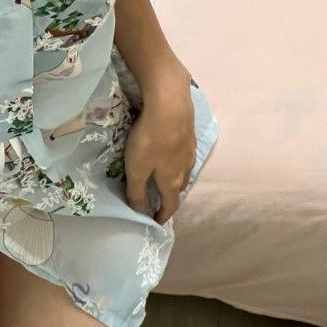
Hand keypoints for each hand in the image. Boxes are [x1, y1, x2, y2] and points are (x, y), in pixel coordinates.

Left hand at [123, 60, 196, 224]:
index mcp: (172, 181)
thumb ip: (136, 190)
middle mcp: (185, 168)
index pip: (170, 205)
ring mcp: (190, 150)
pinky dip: (178, 160)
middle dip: (170, 196)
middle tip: (159, 198)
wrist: (170, 105)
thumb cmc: (150, 140)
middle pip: (179, 188)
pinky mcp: (190, 133)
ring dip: (176, 177)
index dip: (163, 215)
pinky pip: (185, 154)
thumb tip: (138, 209)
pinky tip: (171, 152)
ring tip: (165, 176)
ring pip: (184, 170)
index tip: (156, 221)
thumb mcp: (136, 168)